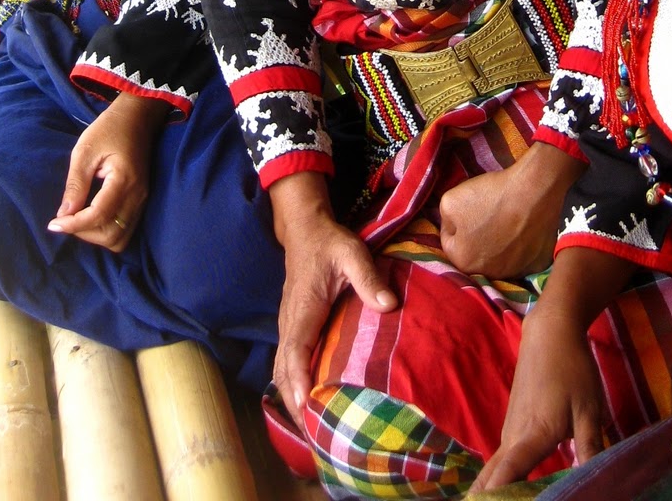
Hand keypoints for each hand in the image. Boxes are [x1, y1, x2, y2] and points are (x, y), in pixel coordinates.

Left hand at [47, 93, 169, 251]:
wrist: (137, 117)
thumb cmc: (109, 129)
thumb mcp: (85, 151)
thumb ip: (75, 184)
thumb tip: (62, 215)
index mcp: (124, 180)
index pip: (98, 215)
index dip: (73, 225)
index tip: (53, 224)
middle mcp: (137, 195)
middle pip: (111, 234)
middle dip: (84, 233)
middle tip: (66, 219)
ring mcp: (142, 199)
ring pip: (120, 238)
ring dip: (96, 236)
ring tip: (79, 220)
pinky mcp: (142, 201)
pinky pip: (125, 229)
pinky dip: (107, 231)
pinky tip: (92, 218)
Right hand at [269, 172, 397, 423]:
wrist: (305, 231)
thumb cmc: (329, 243)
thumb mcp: (352, 252)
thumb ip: (368, 277)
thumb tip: (389, 306)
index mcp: (303, 310)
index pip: (295, 351)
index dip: (298, 380)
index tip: (305, 406)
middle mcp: (290, 324)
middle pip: (283, 372)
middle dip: (294, 405)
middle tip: (314, 439)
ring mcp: (289, 327)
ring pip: (282, 372)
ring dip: (293, 401)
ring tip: (311, 433)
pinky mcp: (294, 329)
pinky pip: (288, 365)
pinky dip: (293, 388)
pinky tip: (308, 406)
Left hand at [439, 142, 582, 276]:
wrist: (534, 191)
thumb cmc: (490, 196)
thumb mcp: (450, 200)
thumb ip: (444, 220)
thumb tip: (452, 228)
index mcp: (464, 262)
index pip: (450, 242)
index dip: (456, 223)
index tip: (467, 209)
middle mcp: (490, 275)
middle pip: (476, 254)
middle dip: (477, 237)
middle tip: (487, 214)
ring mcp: (517, 272)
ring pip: (500, 258)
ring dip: (500, 243)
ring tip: (506, 219)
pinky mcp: (538, 265)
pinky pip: (523, 256)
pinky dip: (522, 244)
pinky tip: (524, 227)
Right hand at [471, 288, 604, 489]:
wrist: (550, 333)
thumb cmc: (573, 369)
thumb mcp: (589, 408)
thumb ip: (590, 446)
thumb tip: (596, 479)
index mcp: (534, 434)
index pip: (510, 471)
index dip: (499, 491)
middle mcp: (514, 434)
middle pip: (492, 475)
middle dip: (486, 496)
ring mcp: (509, 427)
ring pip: (495, 467)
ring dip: (494, 488)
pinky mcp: (512, 422)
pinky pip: (502, 457)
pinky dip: (500, 475)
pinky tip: (510, 489)